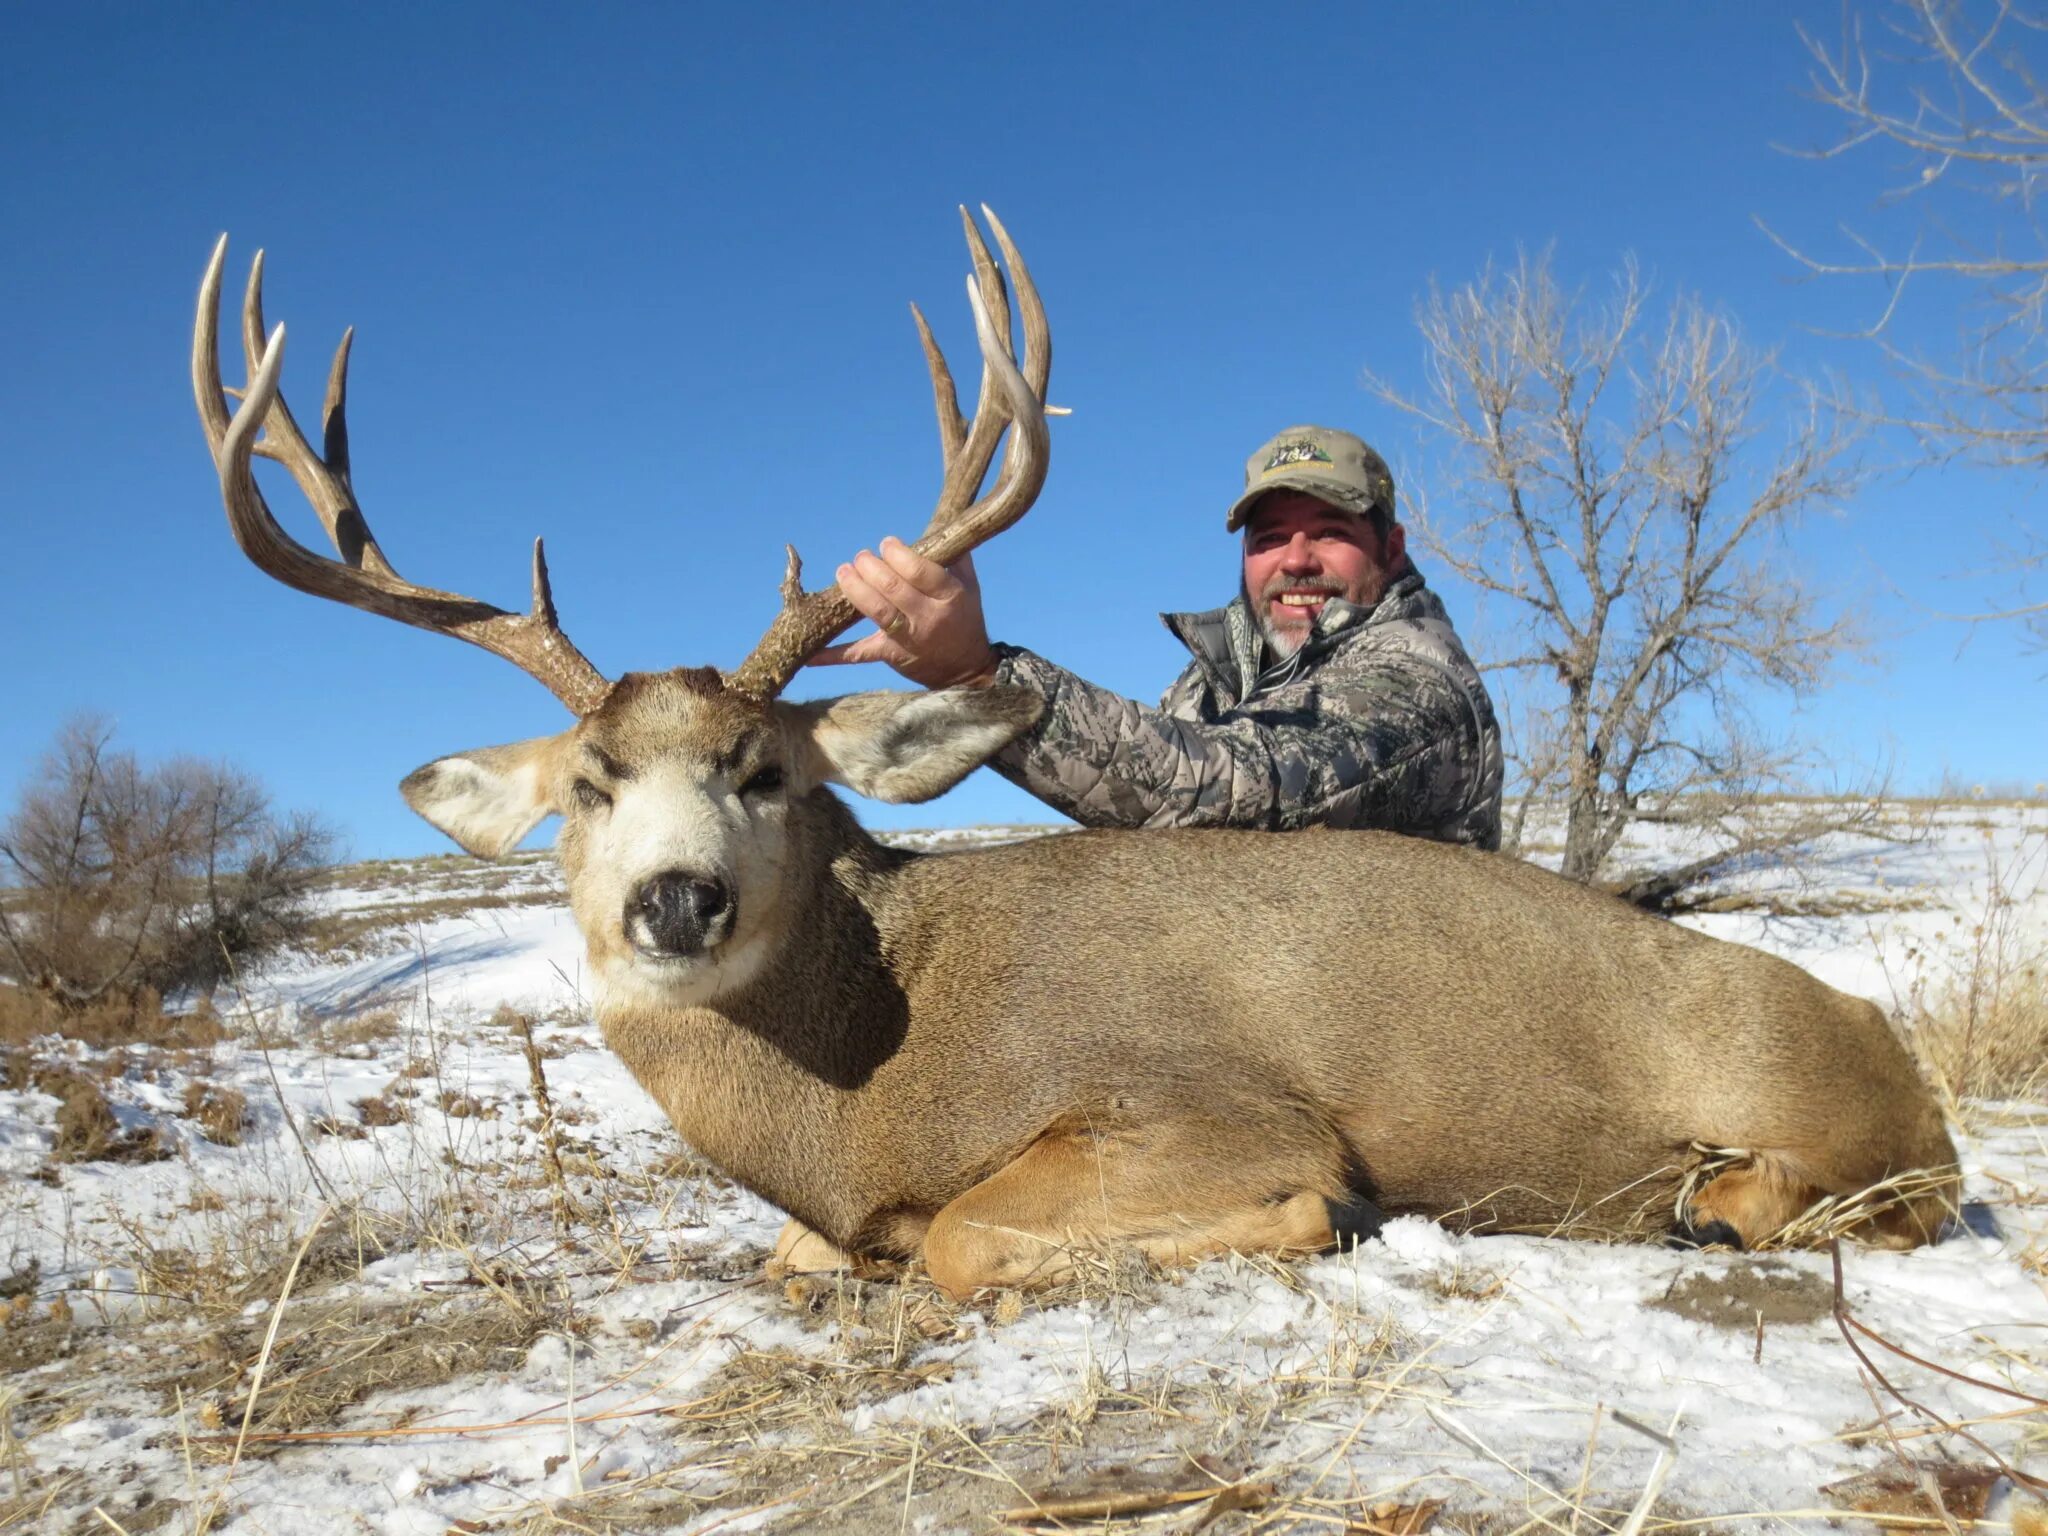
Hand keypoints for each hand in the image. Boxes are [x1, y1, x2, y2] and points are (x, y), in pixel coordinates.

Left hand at [809, 538, 997, 688]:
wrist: (965, 670)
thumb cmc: (965, 619)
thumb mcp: (969, 586)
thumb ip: (955, 556)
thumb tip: (938, 525)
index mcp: (949, 596)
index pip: (920, 570)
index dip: (898, 554)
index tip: (886, 544)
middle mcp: (927, 617)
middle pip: (893, 588)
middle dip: (871, 567)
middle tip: (861, 557)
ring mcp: (908, 638)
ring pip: (877, 612)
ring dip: (855, 589)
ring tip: (843, 572)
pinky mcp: (890, 654)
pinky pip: (858, 654)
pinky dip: (832, 655)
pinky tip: (808, 654)